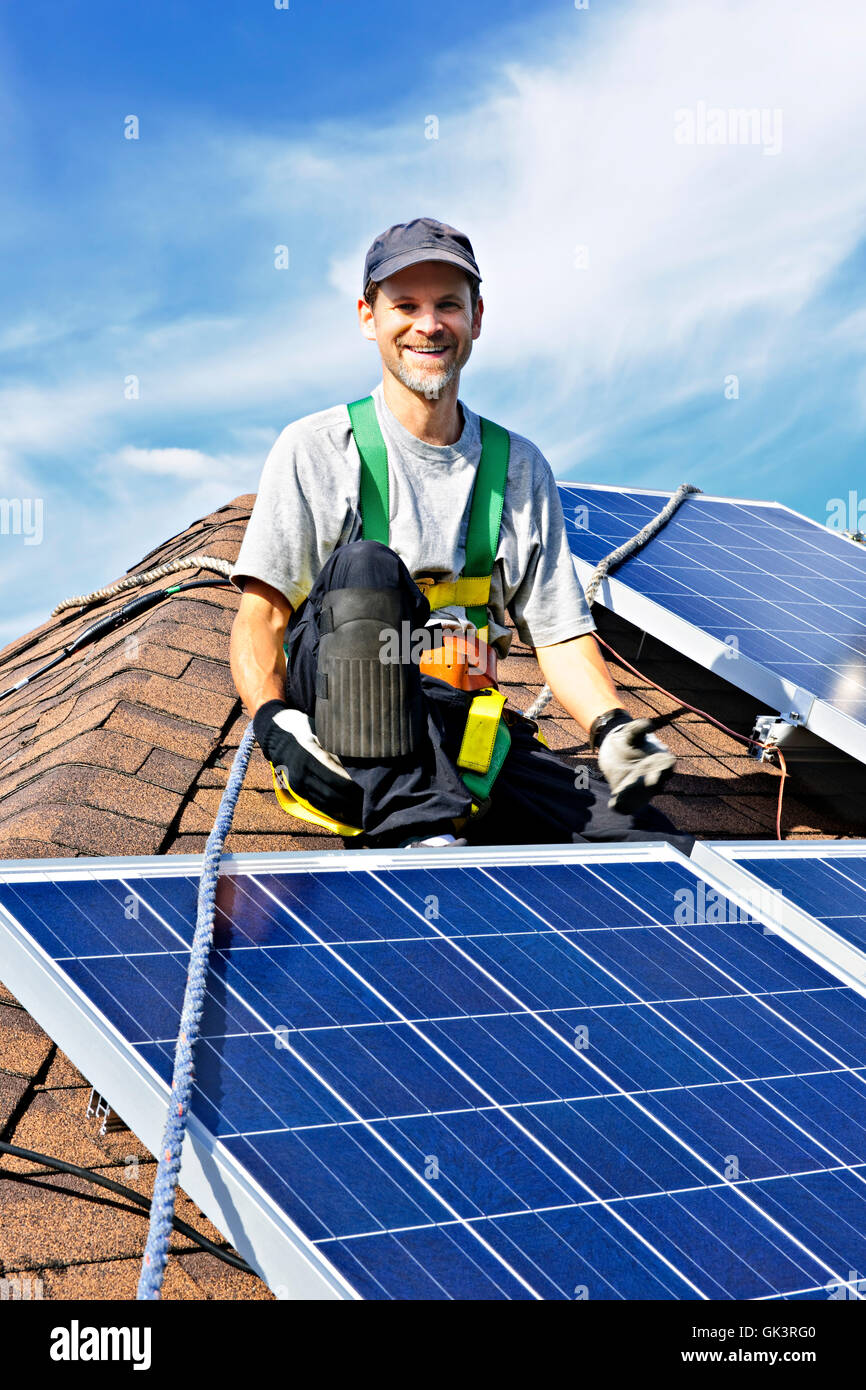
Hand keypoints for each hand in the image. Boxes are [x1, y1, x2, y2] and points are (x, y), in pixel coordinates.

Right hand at [253, 699, 363, 825]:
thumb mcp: (320, 732)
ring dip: (343, 808)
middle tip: (368, 800)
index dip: (354, 787)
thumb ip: (337, 747)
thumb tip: (360, 760)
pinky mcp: (297, 790)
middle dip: (352, 800)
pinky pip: (317, 803)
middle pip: (332, 794)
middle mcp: (303, 773)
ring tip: (360, 809)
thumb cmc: (303, 728)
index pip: (338, 779)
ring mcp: (298, 783)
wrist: (276, 733)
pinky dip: (332, 809)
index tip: (369, 787)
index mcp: (311, 756)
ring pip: (325, 802)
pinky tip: (345, 811)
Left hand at [594, 711, 675, 813]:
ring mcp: (642, 787)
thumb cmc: (627, 739)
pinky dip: (621, 805)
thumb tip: (649, 724)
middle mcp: (654, 776)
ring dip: (635, 797)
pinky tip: (612, 804)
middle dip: (651, 786)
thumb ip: (639, 727)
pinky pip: (626, 803)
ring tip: (624, 795)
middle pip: (656, 785)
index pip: (667, 768)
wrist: (612, 749)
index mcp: (660, 760)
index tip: (656, 775)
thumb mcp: (630, 731)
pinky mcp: (628, 793)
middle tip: (645, 784)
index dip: (664, 772)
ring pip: (641, 796)